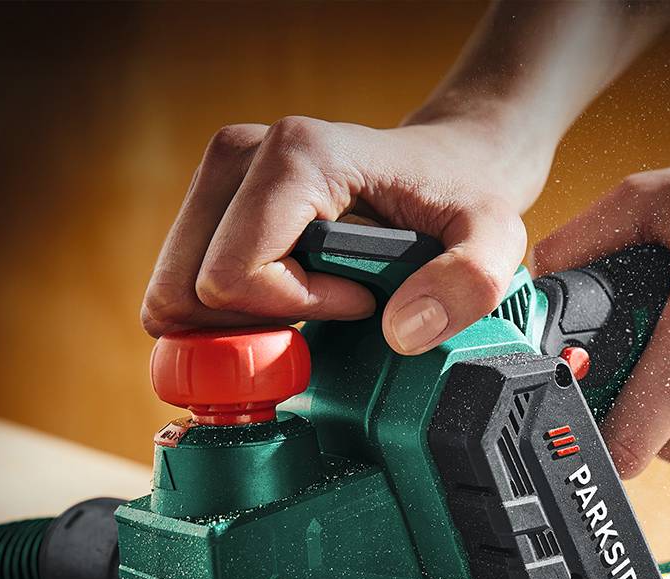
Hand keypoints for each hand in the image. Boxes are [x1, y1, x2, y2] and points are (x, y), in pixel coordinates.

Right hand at [141, 115, 537, 353]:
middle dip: (248, 330)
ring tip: (307, 307)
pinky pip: (186, 284)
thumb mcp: (495, 239)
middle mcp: (243, 156)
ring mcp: (222, 176)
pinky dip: (229, 313)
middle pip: (184, 289)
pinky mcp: (217, 199)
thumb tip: (399, 332)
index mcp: (297, 159)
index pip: (234, 277)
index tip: (357, 301)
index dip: (294, 312)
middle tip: (320, 319)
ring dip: (236, 325)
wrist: (449, 164)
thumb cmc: (464, 198)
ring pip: (174, 291)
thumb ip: (469, 283)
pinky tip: (286, 301)